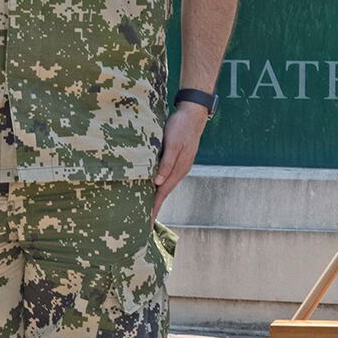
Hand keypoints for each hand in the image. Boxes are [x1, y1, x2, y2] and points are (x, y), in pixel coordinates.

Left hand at [152, 100, 209, 219]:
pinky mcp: (177, 160)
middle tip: (144, 222)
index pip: (162, 193)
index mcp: (178, 169)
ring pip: (165, 185)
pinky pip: (166, 177)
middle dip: (155, 207)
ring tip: (147, 209)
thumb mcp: (173, 143)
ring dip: (156, 197)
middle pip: (164, 193)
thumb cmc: (181, 127)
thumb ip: (166, 162)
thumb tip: (157, 183)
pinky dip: (159, 186)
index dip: (154, 208)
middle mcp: (179, 170)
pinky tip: (154, 187)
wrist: (193, 114)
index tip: (147, 222)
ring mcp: (179, 166)